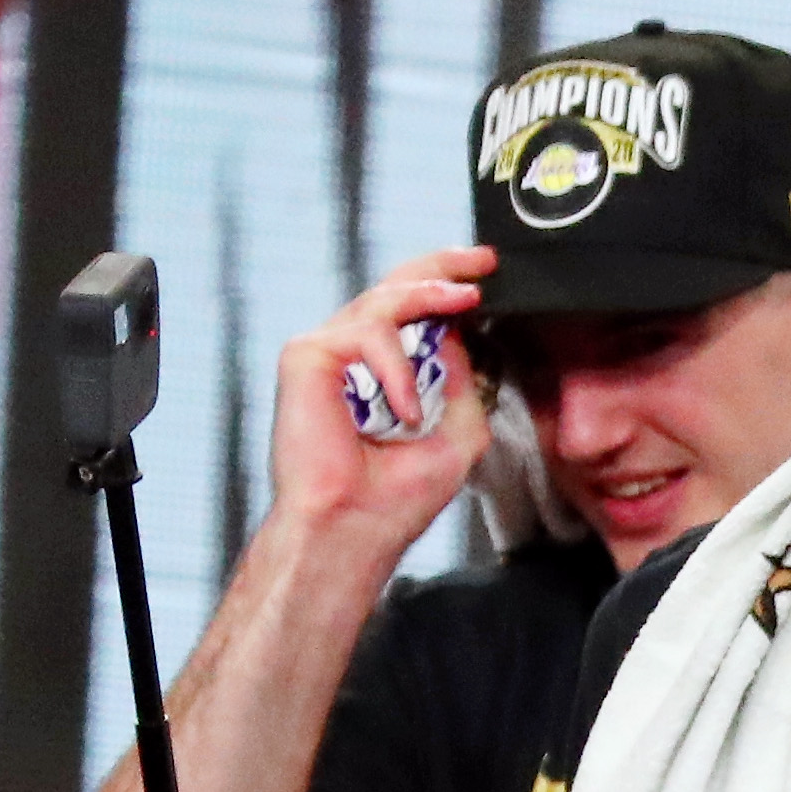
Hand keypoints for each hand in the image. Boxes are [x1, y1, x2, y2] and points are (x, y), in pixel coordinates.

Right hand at [266, 251, 496, 549]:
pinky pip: (368, 334)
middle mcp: (351, 360)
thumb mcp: (455, 434)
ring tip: (466, 307)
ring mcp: (326, 355)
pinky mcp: (306, 357)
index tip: (484, 275)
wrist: (353, 530)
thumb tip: (461, 332)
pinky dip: (397, 371)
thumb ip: (462, 382)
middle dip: (442, 266)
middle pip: (395, 287)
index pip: (411, 315)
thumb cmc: (394, 502)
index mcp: (381, 375)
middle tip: (481, 261)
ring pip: (385, 299)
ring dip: (431, 298)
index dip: (444, 287)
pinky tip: (404, 412)